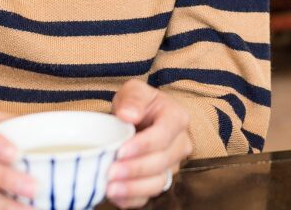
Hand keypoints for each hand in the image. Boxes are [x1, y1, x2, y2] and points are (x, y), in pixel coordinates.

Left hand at [106, 80, 193, 207]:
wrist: (139, 119)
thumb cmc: (138, 104)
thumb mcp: (134, 91)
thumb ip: (132, 99)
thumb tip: (128, 114)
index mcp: (177, 118)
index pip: (164, 135)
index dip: (143, 145)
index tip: (120, 150)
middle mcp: (180, 144)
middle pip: (162, 162)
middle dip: (135, 169)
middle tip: (110, 171)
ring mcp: (172, 166)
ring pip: (159, 183)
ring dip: (134, 188)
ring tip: (110, 188)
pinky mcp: (159, 181)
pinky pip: (148, 197)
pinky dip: (131, 199)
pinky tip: (115, 196)